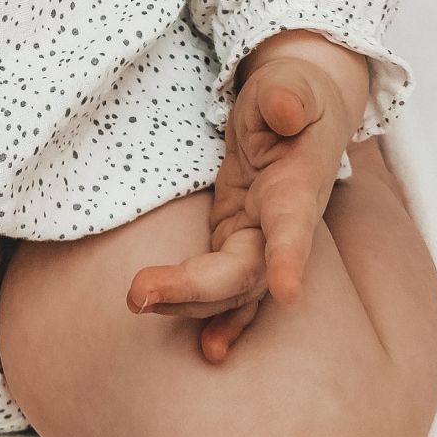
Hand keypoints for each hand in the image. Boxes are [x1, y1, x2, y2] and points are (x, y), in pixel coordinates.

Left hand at [125, 33, 368, 363]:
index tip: (289, 292)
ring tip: (136, 300)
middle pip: (246, 272)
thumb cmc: (292, 96)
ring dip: (186, 303)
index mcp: (298, 186)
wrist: (300, 114)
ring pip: (231, 289)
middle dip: (196, 288)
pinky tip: (210, 351)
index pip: (293, 224)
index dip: (289, 257)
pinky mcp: (238, 246)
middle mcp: (283, 225)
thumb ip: (288, 96)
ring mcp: (259, 242)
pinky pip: (231, 296)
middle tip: (137, 292)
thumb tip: (282, 106)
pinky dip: (219, 321)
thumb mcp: (289, 85)